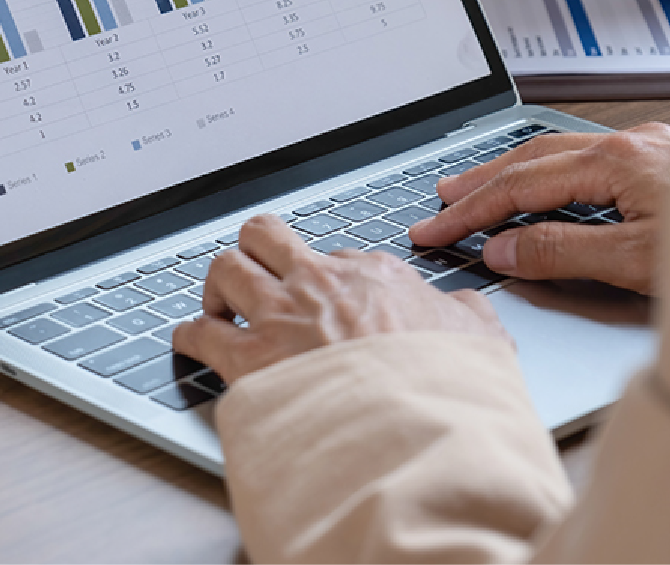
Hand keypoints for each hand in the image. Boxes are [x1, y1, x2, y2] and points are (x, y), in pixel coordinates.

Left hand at [172, 214, 507, 384]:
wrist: (420, 433)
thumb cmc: (449, 391)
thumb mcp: (482, 342)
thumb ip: (469, 317)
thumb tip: (466, 308)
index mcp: (373, 276)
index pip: (334, 256)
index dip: (324, 277)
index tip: (322, 296)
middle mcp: (320, 284)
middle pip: (266, 236)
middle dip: (256, 250)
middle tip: (256, 272)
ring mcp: (282, 317)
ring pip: (226, 266)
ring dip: (218, 284)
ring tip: (218, 302)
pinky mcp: (251, 359)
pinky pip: (202, 333)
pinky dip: (189, 334)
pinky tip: (188, 341)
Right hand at [408, 123, 669, 294]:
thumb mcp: (638, 263)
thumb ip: (561, 253)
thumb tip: (501, 250)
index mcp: (613, 162)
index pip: (518, 186)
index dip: (469, 210)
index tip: (433, 230)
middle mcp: (624, 144)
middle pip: (528, 157)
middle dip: (477, 181)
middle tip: (435, 201)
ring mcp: (643, 146)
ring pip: (555, 152)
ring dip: (506, 172)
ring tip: (469, 187)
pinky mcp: (658, 157)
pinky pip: (582, 157)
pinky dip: (543, 172)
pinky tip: (538, 184)